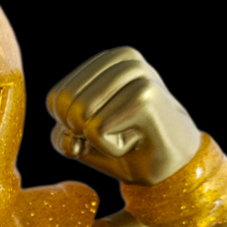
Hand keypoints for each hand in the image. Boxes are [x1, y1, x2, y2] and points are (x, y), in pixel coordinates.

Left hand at [46, 47, 200, 184]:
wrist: (171, 167)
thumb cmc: (125, 148)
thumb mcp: (82, 142)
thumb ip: (60, 136)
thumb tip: (69, 136)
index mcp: (107, 61)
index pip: (56, 98)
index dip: (70, 127)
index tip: (104, 128)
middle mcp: (123, 59)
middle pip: (65, 106)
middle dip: (83, 134)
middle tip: (118, 133)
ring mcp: (137, 74)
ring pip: (79, 117)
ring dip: (99, 142)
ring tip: (128, 135)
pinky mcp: (144, 96)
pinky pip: (96, 131)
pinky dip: (111, 148)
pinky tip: (138, 140)